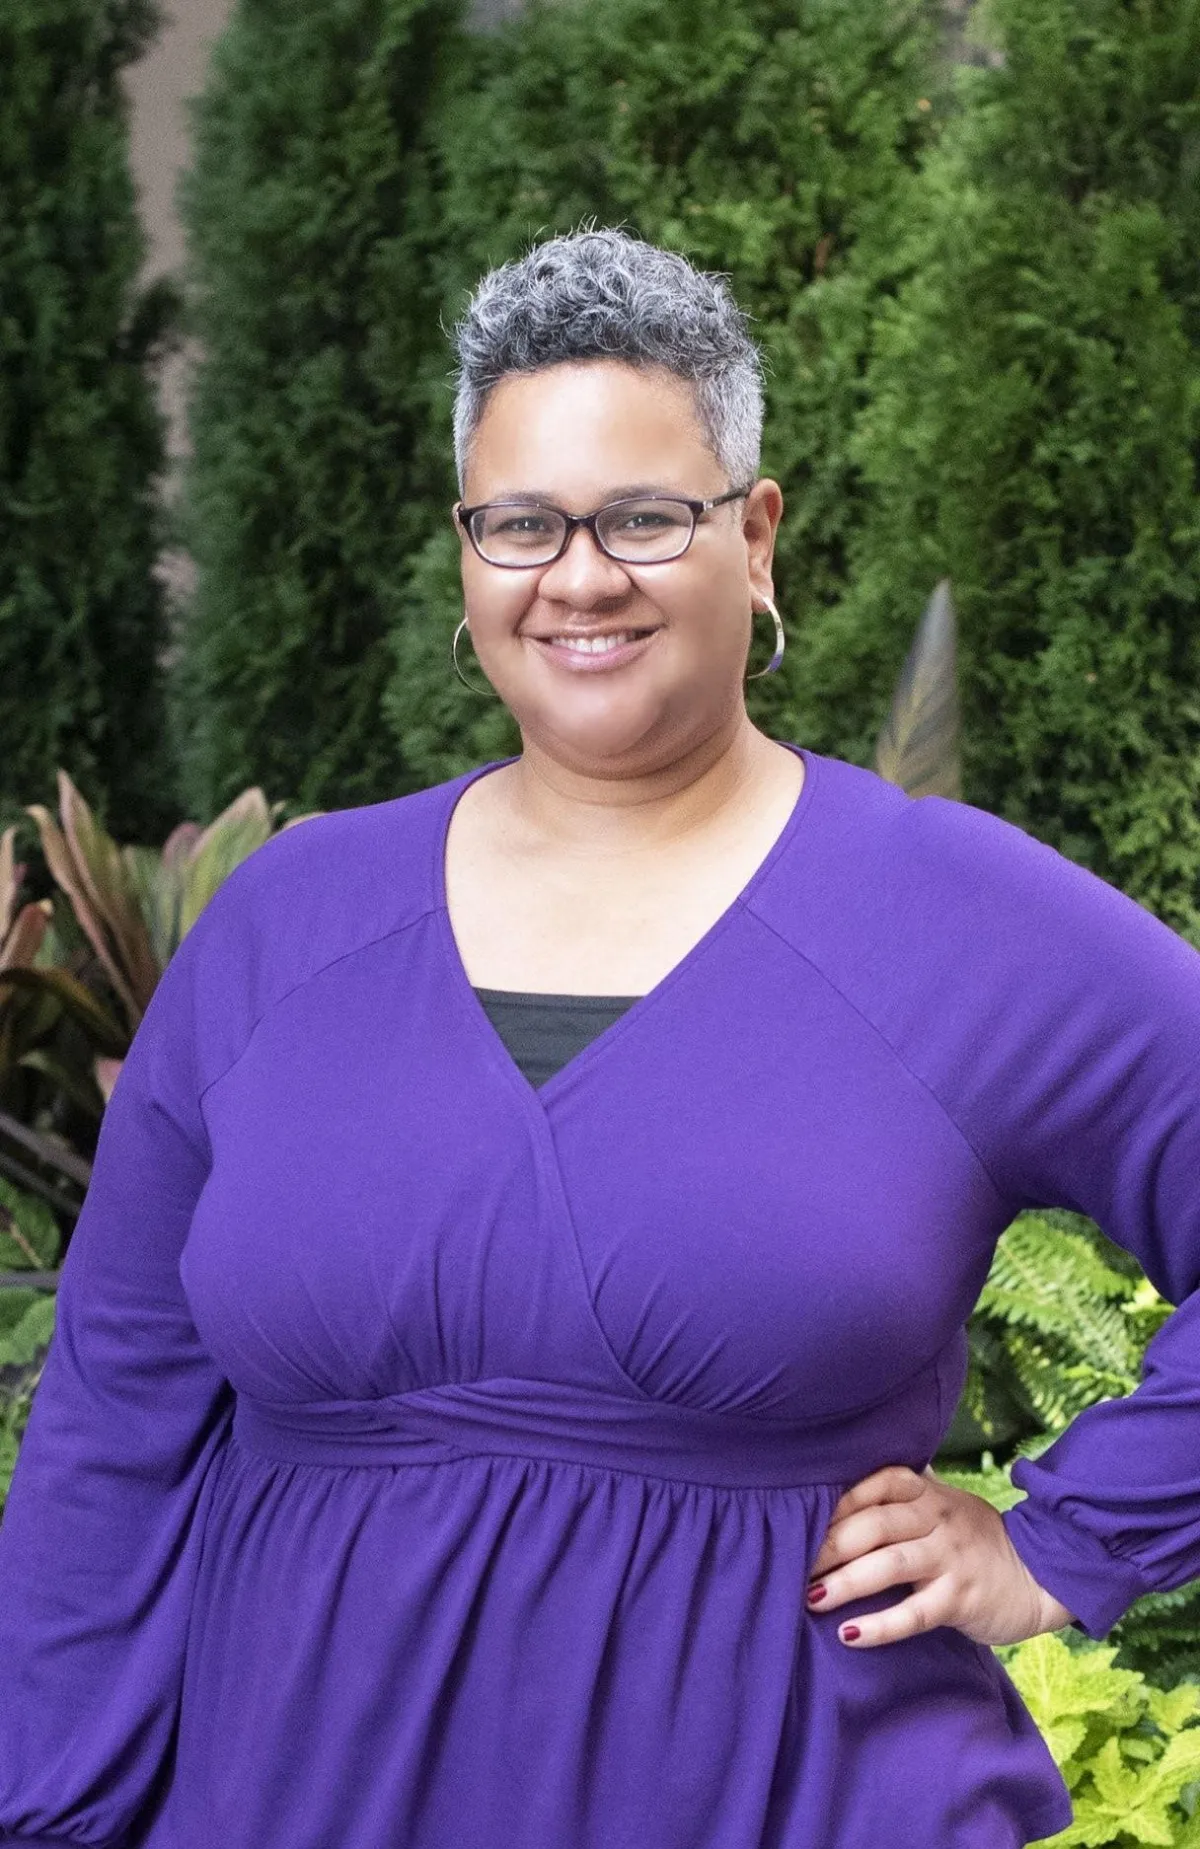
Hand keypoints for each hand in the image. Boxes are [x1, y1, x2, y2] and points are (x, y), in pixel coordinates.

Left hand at [805, 1464, 1074, 1648]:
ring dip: (845, 1581)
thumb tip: (847, 1478)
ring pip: (888, 1565)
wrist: (1041, 1574)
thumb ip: (904, 1494)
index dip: (836, 1501)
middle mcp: (937, 1520)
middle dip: (828, 1544)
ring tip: (810, 1597)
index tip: (799, 1518)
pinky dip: (880, 1625)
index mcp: (927, 1494)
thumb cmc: (977, 1540)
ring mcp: (949, 1559)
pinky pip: (914, 1614)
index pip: (875, 1484)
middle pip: (873, 1525)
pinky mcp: (960, 1599)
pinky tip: (850, 1634)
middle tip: (791, 1562)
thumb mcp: (945, 1505)